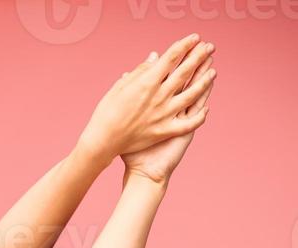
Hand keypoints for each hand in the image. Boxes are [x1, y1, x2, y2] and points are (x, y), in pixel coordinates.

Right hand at [79, 34, 213, 165]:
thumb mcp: (120, 86)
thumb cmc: (107, 113)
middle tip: (209, 47)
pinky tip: (205, 110)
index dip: (185, 45)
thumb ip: (141, 71)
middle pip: (185, 71)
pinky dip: (199, 117)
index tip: (194, 38)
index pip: (172, 57)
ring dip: (205, 81)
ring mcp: (164, 114)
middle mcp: (159, 96)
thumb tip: (156, 57)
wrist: (103, 141)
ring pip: (192, 94)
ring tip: (213, 72)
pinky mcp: (165, 131)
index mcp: (147, 81)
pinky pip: (188, 124)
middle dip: (199, 56)